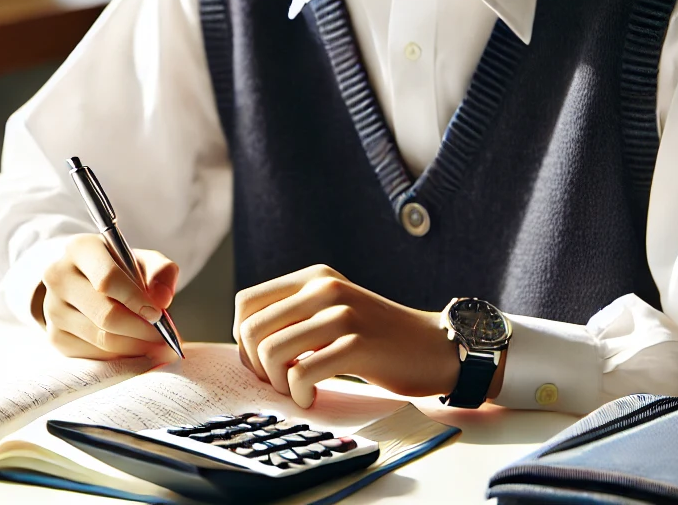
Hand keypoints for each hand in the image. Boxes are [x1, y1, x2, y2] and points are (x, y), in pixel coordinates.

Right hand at [35, 233, 179, 360]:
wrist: (86, 281)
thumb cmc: (120, 269)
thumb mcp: (143, 260)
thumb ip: (161, 272)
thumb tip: (162, 300)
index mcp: (80, 249)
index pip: (108, 279)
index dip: (136, 300)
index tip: (157, 314)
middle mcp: (59, 277)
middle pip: (106, 314)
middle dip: (141, 330)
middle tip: (163, 337)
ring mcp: (53, 308)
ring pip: (101, 338)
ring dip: (135, 346)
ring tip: (155, 344)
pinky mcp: (55, 335)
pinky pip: (93, 354)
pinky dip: (119, 356)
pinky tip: (134, 347)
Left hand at [233, 264, 460, 408]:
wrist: (434, 348)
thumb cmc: (379, 339)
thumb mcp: (334, 311)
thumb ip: (297, 316)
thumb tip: (247, 345)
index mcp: (314, 278)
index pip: (247, 303)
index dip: (243, 339)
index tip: (262, 361)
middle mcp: (324, 289)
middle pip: (253, 329)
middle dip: (257, 365)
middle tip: (279, 381)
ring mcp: (342, 314)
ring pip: (272, 351)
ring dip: (278, 382)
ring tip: (298, 390)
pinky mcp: (358, 344)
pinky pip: (302, 373)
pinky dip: (300, 394)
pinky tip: (312, 398)